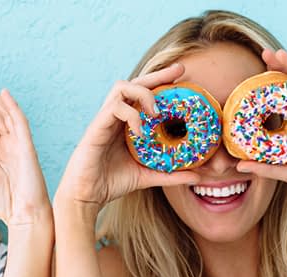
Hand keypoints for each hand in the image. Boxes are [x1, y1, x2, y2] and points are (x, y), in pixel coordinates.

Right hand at [54, 64, 200, 214]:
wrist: (87, 195)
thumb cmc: (112, 182)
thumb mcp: (148, 176)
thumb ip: (171, 174)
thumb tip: (199, 177)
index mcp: (126, 123)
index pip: (144, 94)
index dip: (162, 82)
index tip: (183, 77)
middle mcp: (116, 116)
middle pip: (135, 82)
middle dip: (158, 74)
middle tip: (179, 70)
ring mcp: (105, 119)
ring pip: (121, 87)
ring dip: (142, 93)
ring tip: (157, 112)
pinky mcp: (96, 127)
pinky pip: (114, 108)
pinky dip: (131, 116)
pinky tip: (140, 132)